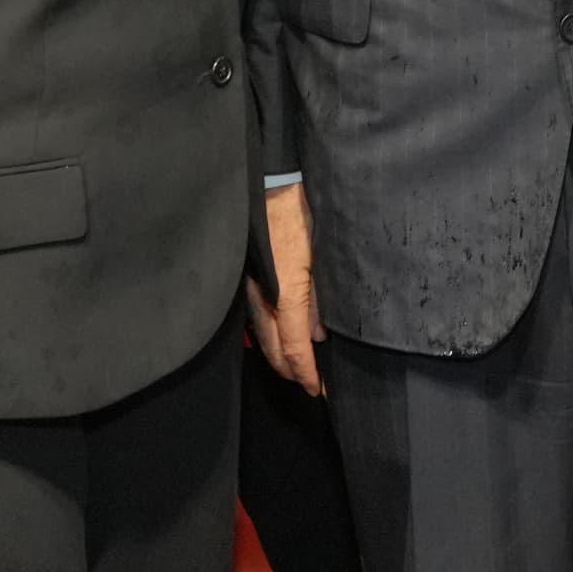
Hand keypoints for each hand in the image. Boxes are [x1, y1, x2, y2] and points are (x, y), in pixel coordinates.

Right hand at [249, 182, 323, 396]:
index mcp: (286, 293)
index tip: (320, 390)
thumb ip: (320, 299)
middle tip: (311, 385)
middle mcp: (263, 296)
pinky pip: (256, 317)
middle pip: (274, 350)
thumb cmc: (303, 213)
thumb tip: (318, 335)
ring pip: (262, 335)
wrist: (273, 181)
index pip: (295, 348)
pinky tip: (280, 337)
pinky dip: (269, 335)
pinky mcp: (248, 277)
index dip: (307, 374)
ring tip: (298, 368)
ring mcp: (251, 288)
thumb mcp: (323, 256)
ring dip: (279, 356)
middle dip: (292, 372)